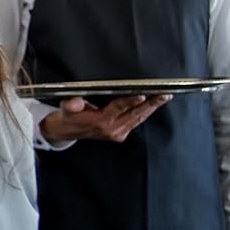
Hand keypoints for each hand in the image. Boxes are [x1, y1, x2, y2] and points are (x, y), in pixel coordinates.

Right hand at [37, 94, 170, 143]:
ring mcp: (117, 133)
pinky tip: (152, 105)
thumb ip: (71, 103)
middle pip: (135, 114)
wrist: (66, 132)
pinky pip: (135, 122)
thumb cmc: (68, 116)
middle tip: (164, 94)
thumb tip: (75, 100)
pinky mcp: (120, 135)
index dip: (130, 101)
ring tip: (163, 98)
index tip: (142, 95)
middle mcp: (112, 128)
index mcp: (100, 121)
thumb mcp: (65, 108)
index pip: (119, 108)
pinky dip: (144, 113)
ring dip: (151, 108)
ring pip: (138, 119)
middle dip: (151, 104)